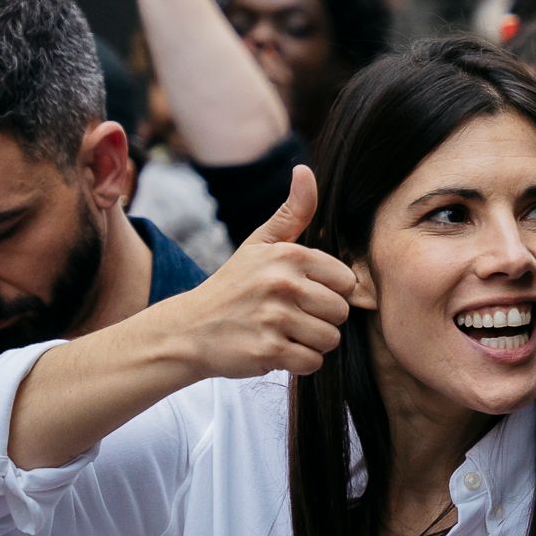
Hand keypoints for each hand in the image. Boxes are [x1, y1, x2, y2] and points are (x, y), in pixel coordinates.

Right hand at [157, 165, 355, 379]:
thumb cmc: (232, 286)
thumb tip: (305, 171)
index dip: (329, 293)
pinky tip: (276, 350)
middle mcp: (284, 284)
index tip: (301, 295)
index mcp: (290, 256)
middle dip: (321, 320)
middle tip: (289, 318)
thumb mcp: (259, 243)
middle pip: (341, 312)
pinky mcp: (269, 350)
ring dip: (311, 343)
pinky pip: (313, 363)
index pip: (347, 282)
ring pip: (330, 339)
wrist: (188, 330)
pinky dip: (299, 363)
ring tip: (282, 333)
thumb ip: (292, 212)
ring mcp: (276, 318)